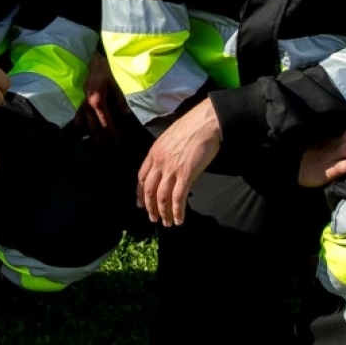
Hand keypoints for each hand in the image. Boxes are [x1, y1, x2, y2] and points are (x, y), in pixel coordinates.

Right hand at [73, 51, 118, 141]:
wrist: (86, 55)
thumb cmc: (102, 66)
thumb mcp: (114, 81)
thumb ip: (120, 98)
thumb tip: (126, 113)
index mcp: (98, 101)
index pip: (105, 123)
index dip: (111, 134)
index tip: (116, 142)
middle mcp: (87, 104)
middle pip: (93, 126)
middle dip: (100, 136)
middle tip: (106, 144)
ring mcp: (79, 101)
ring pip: (82, 121)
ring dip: (88, 130)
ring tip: (93, 137)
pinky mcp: (75, 96)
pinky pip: (76, 112)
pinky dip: (78, 119)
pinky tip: (80, 124)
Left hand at [137, 98, 220, 226]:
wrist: (205, 122)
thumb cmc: (192, 126)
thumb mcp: (170, 137)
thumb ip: (164, 152)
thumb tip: (166, 164)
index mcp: (154, 152)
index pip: (141, 177)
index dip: (140, 193)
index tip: (141, 204)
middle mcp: (159, 162)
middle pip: (149, 190)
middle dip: (150, 207)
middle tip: (154, 219)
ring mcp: (172, 168)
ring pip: (162, 197)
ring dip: (164, 213)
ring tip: (167, 223)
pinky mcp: (186, 174)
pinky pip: (178, 197)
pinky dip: (177, 211)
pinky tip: (179, 219)